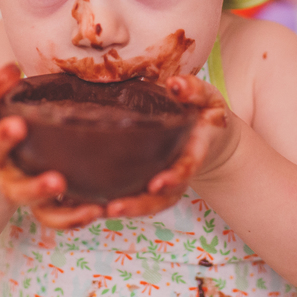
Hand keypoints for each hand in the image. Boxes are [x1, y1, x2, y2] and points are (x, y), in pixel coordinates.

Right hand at [0, 63, 103, 229]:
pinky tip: (94, 211)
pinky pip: (48, 217)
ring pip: (16, 191)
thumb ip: (13, 79)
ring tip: (56, 181)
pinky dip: (70, 217)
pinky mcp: (28, 205)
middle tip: (17, 127)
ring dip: (35, 187)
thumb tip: (57, 31)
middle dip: (1, 137)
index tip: (11, 70)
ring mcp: (6, 182)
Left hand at [105, 73, 233, 218]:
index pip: (186, 167)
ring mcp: (166, 183)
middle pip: (163, 197)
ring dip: (126, 210)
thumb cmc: (204, 111)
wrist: (208, 134)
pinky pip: (134, 199)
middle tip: (115, 209)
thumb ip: (194, 89)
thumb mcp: (206, 96)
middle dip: (140, 205)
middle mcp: (180, 173)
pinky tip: (87, 208)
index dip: (174, 177)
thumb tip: (174, 84)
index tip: (156, 184)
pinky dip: (113, 205)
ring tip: (98, 212)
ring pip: (148, 204)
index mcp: (195, 150)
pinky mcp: (149, 183)